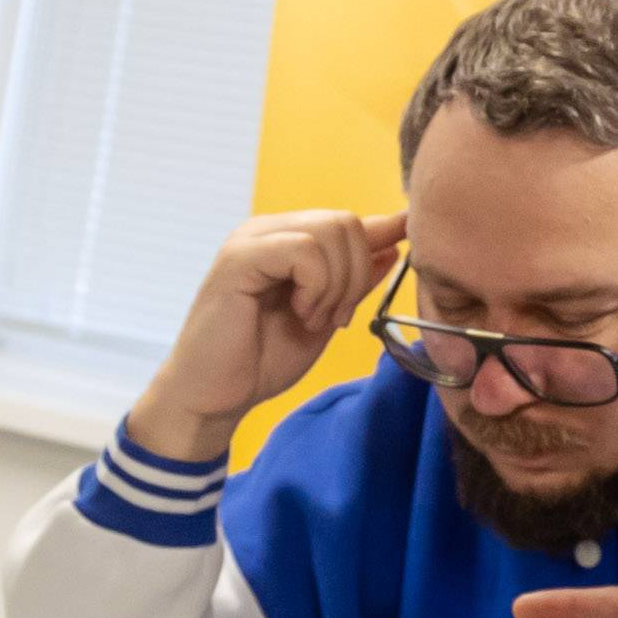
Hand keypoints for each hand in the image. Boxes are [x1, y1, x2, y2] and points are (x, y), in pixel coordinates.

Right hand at [129, 209, 405, 463]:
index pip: (347, 221)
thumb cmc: (261, 360)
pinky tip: (299, 313)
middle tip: (335, 319)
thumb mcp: (324, 316)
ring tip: (312, 319)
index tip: (402, 248)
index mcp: (288, 241)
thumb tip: (392, 244)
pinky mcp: (240, 257)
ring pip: (331, 230)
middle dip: (356, 275)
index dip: (384, 232)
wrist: (215, 396)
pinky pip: (304, 249)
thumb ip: (352, 281)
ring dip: (336, 286)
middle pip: (346, 222)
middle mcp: (270, 231)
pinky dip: (315, 286)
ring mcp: (253, 240)